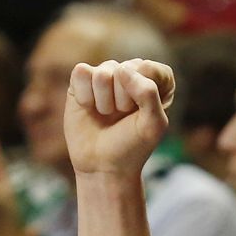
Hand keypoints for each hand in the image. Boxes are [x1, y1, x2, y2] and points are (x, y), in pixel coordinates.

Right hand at [63, 59, 174, 181]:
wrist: (102, 166)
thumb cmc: (132, 145)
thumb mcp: (153, 124)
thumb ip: (148, 93)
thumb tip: (121, 70)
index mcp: (155, 79)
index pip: (149, 69)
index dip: (143, 94)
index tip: (140, 113)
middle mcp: (129, 73)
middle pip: (124, 70)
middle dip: (122, 100)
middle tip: (121, 117)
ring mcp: (104, 75)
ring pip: (102, 73)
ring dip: (103, 101)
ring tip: (106, 115)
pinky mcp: (81, 82)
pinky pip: (81, 73)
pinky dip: (84, 97)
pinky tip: (89, 109)